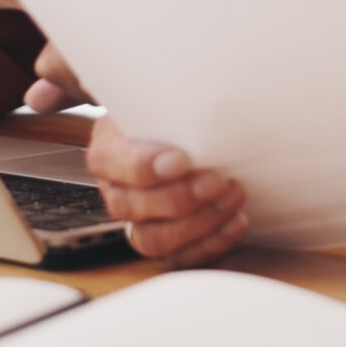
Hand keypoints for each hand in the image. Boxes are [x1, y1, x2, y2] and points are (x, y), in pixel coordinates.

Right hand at [86, 116, 247, 266]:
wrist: (184, 136)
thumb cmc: (172, 118)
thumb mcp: (163, 101)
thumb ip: (168, 103)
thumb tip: (200, 89)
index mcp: (108, 151)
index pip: (111, 163)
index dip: (144, 166)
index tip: (182, 159)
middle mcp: (117, 191)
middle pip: (130, 207)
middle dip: (180, 198)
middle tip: (218, 179)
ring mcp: (139, 222)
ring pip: (154, 240)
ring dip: (199, 222)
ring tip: (233, 197)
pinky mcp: (167, 242)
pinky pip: (182, 257)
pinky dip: (212, 244)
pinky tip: (237, 222)